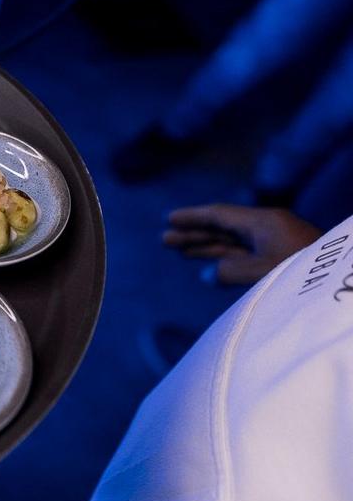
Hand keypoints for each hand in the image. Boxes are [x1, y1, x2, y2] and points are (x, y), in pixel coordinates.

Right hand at [163, 204, 320, 284]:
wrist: (338, 285)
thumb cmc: (302, 275)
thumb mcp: (261, 272)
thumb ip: (229, 271)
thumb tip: (210, 275)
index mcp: (263, 222)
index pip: (220, 215)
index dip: (192, 218)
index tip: (169, 220)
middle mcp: (268, 228)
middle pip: (224, 227)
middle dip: (194, 234)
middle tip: (166, 240)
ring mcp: (276, 243)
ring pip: (234, 242)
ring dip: (207, 246)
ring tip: (181, 252)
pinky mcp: (282, 258)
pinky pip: (245, 253)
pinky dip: (226, 258)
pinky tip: (213, 267)